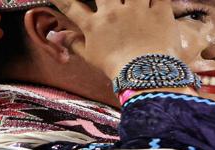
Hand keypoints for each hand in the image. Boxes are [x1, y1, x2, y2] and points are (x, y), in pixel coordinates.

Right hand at [48, 0, 191, 81]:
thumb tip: (56, 35)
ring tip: (132, 0)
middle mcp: (112, 12)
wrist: (146, 76)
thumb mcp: (91, 58)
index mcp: (94, 25)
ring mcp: (136, 9)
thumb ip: (74, 44)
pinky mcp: (159, 12)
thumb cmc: (116, 69)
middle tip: (106, 1)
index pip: (70, 6)